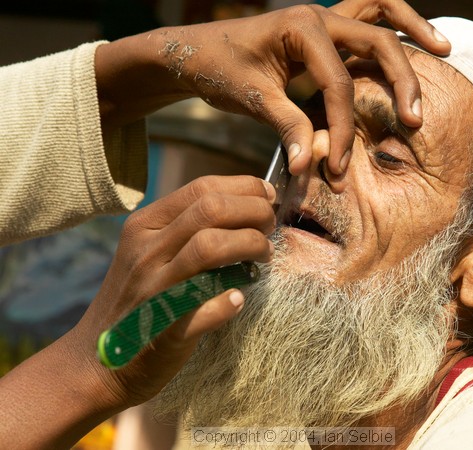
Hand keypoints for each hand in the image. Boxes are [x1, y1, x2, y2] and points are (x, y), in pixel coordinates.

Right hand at [74, 175, 274, 406]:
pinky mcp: (165, 329)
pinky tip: (239, 298)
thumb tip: (245, 206)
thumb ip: (187, 229)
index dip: (245, 187)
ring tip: (264, 254)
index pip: (201, 189)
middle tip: (270, 225)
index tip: (268, 196)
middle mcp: (146, 252)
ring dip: (251, 245)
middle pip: (211, 210)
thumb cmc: (137, 300)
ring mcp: (154, 289)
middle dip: (255, 211)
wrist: (98, 362)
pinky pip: (205, 306)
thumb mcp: (150, 252)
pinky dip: (230, 300)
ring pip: (210, 246)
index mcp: (144, 227)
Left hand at [96, 1, 449, 175]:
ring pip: (380, 10)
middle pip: (377, 40)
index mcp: (300, 28)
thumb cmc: (219, 69)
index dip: (343, 129)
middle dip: (401, 80)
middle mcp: (318, 16)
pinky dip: (393, 24)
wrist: (195, 51)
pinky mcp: (322, 28)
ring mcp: (322, 17)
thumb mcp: (251, 98)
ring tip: (444, 48)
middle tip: (416, 118)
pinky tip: (412, 38)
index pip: (338, 84)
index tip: (338, 167)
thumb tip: (309, 167)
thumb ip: (286, 126)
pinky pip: (366, 16)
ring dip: (412, 28)